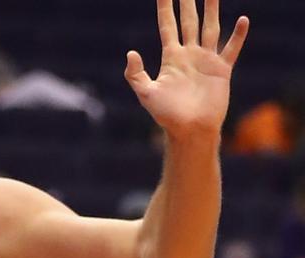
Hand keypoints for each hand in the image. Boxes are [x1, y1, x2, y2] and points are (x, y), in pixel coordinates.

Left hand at [124, 0, 248, 138]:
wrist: (190, 130)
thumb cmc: (166, 115)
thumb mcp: (146, 93)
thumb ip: (136, 74)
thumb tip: (130, 52)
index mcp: (171, 57)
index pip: (167, 26)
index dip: (165, 8)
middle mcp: (189, 54)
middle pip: (189, 21)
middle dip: (188, 2)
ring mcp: (206, 60)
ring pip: (210, 28)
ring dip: (212, 10)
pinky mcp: (222, 70)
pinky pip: (231, 49)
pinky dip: (238, 35)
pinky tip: (242, 19)